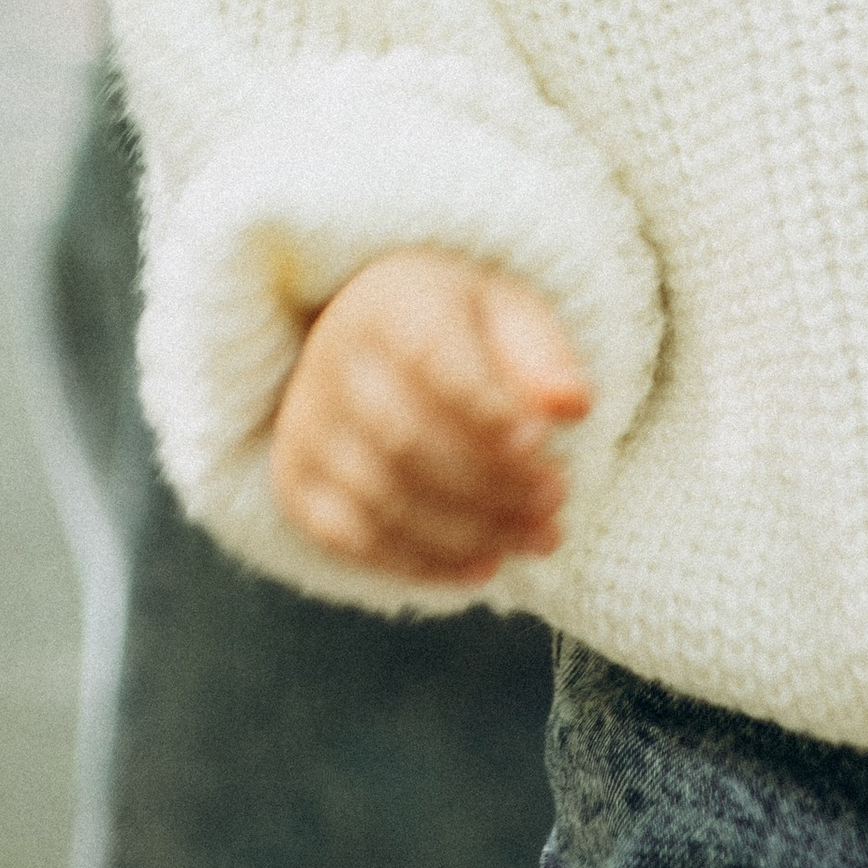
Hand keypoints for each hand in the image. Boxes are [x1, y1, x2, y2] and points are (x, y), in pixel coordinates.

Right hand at [269, 247, 588, 583]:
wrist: (373, 341)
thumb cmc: (460, 325)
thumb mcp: (509, 312)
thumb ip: (542, 352)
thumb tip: (572, 406)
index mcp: (387, 301)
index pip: (430, 356)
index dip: (487, 408)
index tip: (543, 445)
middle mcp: (331, 360)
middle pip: (408, 439)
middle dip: (491, 482)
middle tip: (555, 501)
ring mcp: (305, 425)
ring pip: (384, 498)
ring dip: (471, 531)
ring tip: (538, 536)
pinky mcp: (295, 482)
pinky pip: (352, 539)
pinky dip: (423, 563)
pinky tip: (483, 566)